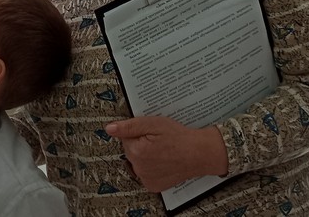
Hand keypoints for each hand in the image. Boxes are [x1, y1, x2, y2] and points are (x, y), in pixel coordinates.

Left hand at [105, 116, 227, 192]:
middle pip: (130, 150)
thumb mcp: (153, 124)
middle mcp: (139, 167)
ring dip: (145, 156)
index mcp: (136, 151)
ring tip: (162, 151)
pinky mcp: (153, 185)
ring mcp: (146, 178)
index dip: (138, 132)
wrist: (198, 154)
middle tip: (158, 141)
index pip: (125, 137)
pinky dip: (151, 168)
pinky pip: (145, 173)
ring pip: (137, 162)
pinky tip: (162, 162)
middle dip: (140, 144)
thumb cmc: (179, 138)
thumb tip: (110, 128)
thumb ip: (129, 126)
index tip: (151, 133)